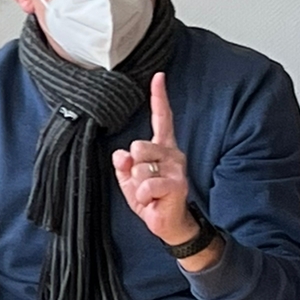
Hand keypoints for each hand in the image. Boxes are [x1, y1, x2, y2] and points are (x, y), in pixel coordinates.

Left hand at [113, 73, 200, 250]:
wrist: (167, 223)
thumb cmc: (150, 198)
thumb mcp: (129, 179)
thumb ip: (124, 164)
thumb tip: (122, 155)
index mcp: (161, 148)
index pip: (161, 118)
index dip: (158, 97)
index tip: (158, 76)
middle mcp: (172, 153)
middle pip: (138, 146)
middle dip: (134, 167)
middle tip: (144, 182)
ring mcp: (177, 168)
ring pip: (140, 168)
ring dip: (138, 185)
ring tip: (150, 192)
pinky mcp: (177, 183)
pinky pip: (146, 185)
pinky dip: (143, 196)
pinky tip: (155, 200)